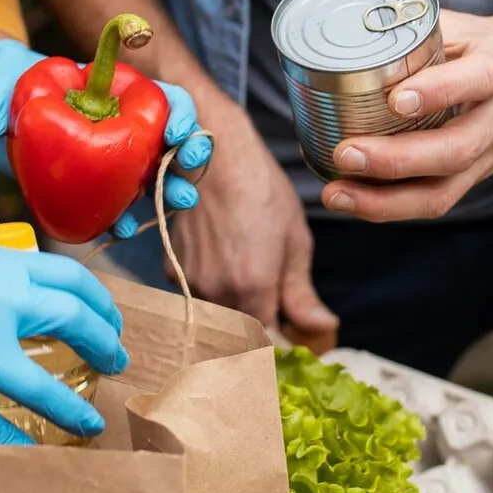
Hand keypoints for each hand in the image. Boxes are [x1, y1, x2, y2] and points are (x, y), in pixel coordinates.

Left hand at [0, 37, 211, 236]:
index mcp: (108, 90)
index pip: (158, 96)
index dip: (177, 112)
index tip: (175, 132)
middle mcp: (119, 123)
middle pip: (167, 137)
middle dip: (187, 156)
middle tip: (186, 174)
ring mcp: (108, 156)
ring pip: (151, 174)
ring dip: (169, 191)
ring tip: (178, 205)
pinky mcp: (92, 185)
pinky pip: (116, 203)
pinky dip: (122, 217)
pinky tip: (119, 229)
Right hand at [0, 217, 129, 443]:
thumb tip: (25, 304)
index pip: (69, 278)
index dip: (101, 304)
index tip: (111, 323)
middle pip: (72, 320)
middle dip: (104, 344)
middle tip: (116, 364)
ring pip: (40, 382)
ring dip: (72, 408)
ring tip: (90, 423)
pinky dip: (17, 441)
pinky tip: (34, 454)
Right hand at [171, 111, 337, 334]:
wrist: (211, 149)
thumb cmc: (260, 187)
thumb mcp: (295, 239)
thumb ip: (302, 292)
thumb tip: (322, 326)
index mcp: (252, 289)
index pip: (266, 342)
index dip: (280, 339)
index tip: (291, 332)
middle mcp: (215, 292)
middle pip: (240, 332)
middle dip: (258, 323)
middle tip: (276, 300)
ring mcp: (188, 281)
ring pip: (218, 313)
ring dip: (236, 305)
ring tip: (249, 267)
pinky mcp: (171, 267)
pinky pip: (198, 292)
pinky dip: (215, 286)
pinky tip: (226, 255)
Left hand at [320, 11, 492, 220]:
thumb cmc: (492, 48)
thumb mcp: (468, 26)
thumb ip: (420, 29)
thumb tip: (354, 26)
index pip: (479, 80)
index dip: (439, 91)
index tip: (394, 99)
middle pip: (455, 150)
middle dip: (396, 160)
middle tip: (346, 154)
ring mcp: (490, 156)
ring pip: (444, 191)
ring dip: (385, 201)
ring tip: (337, 193)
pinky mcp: (474, 179)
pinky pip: (434, 201)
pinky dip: (388, 207)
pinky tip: (351, 200)